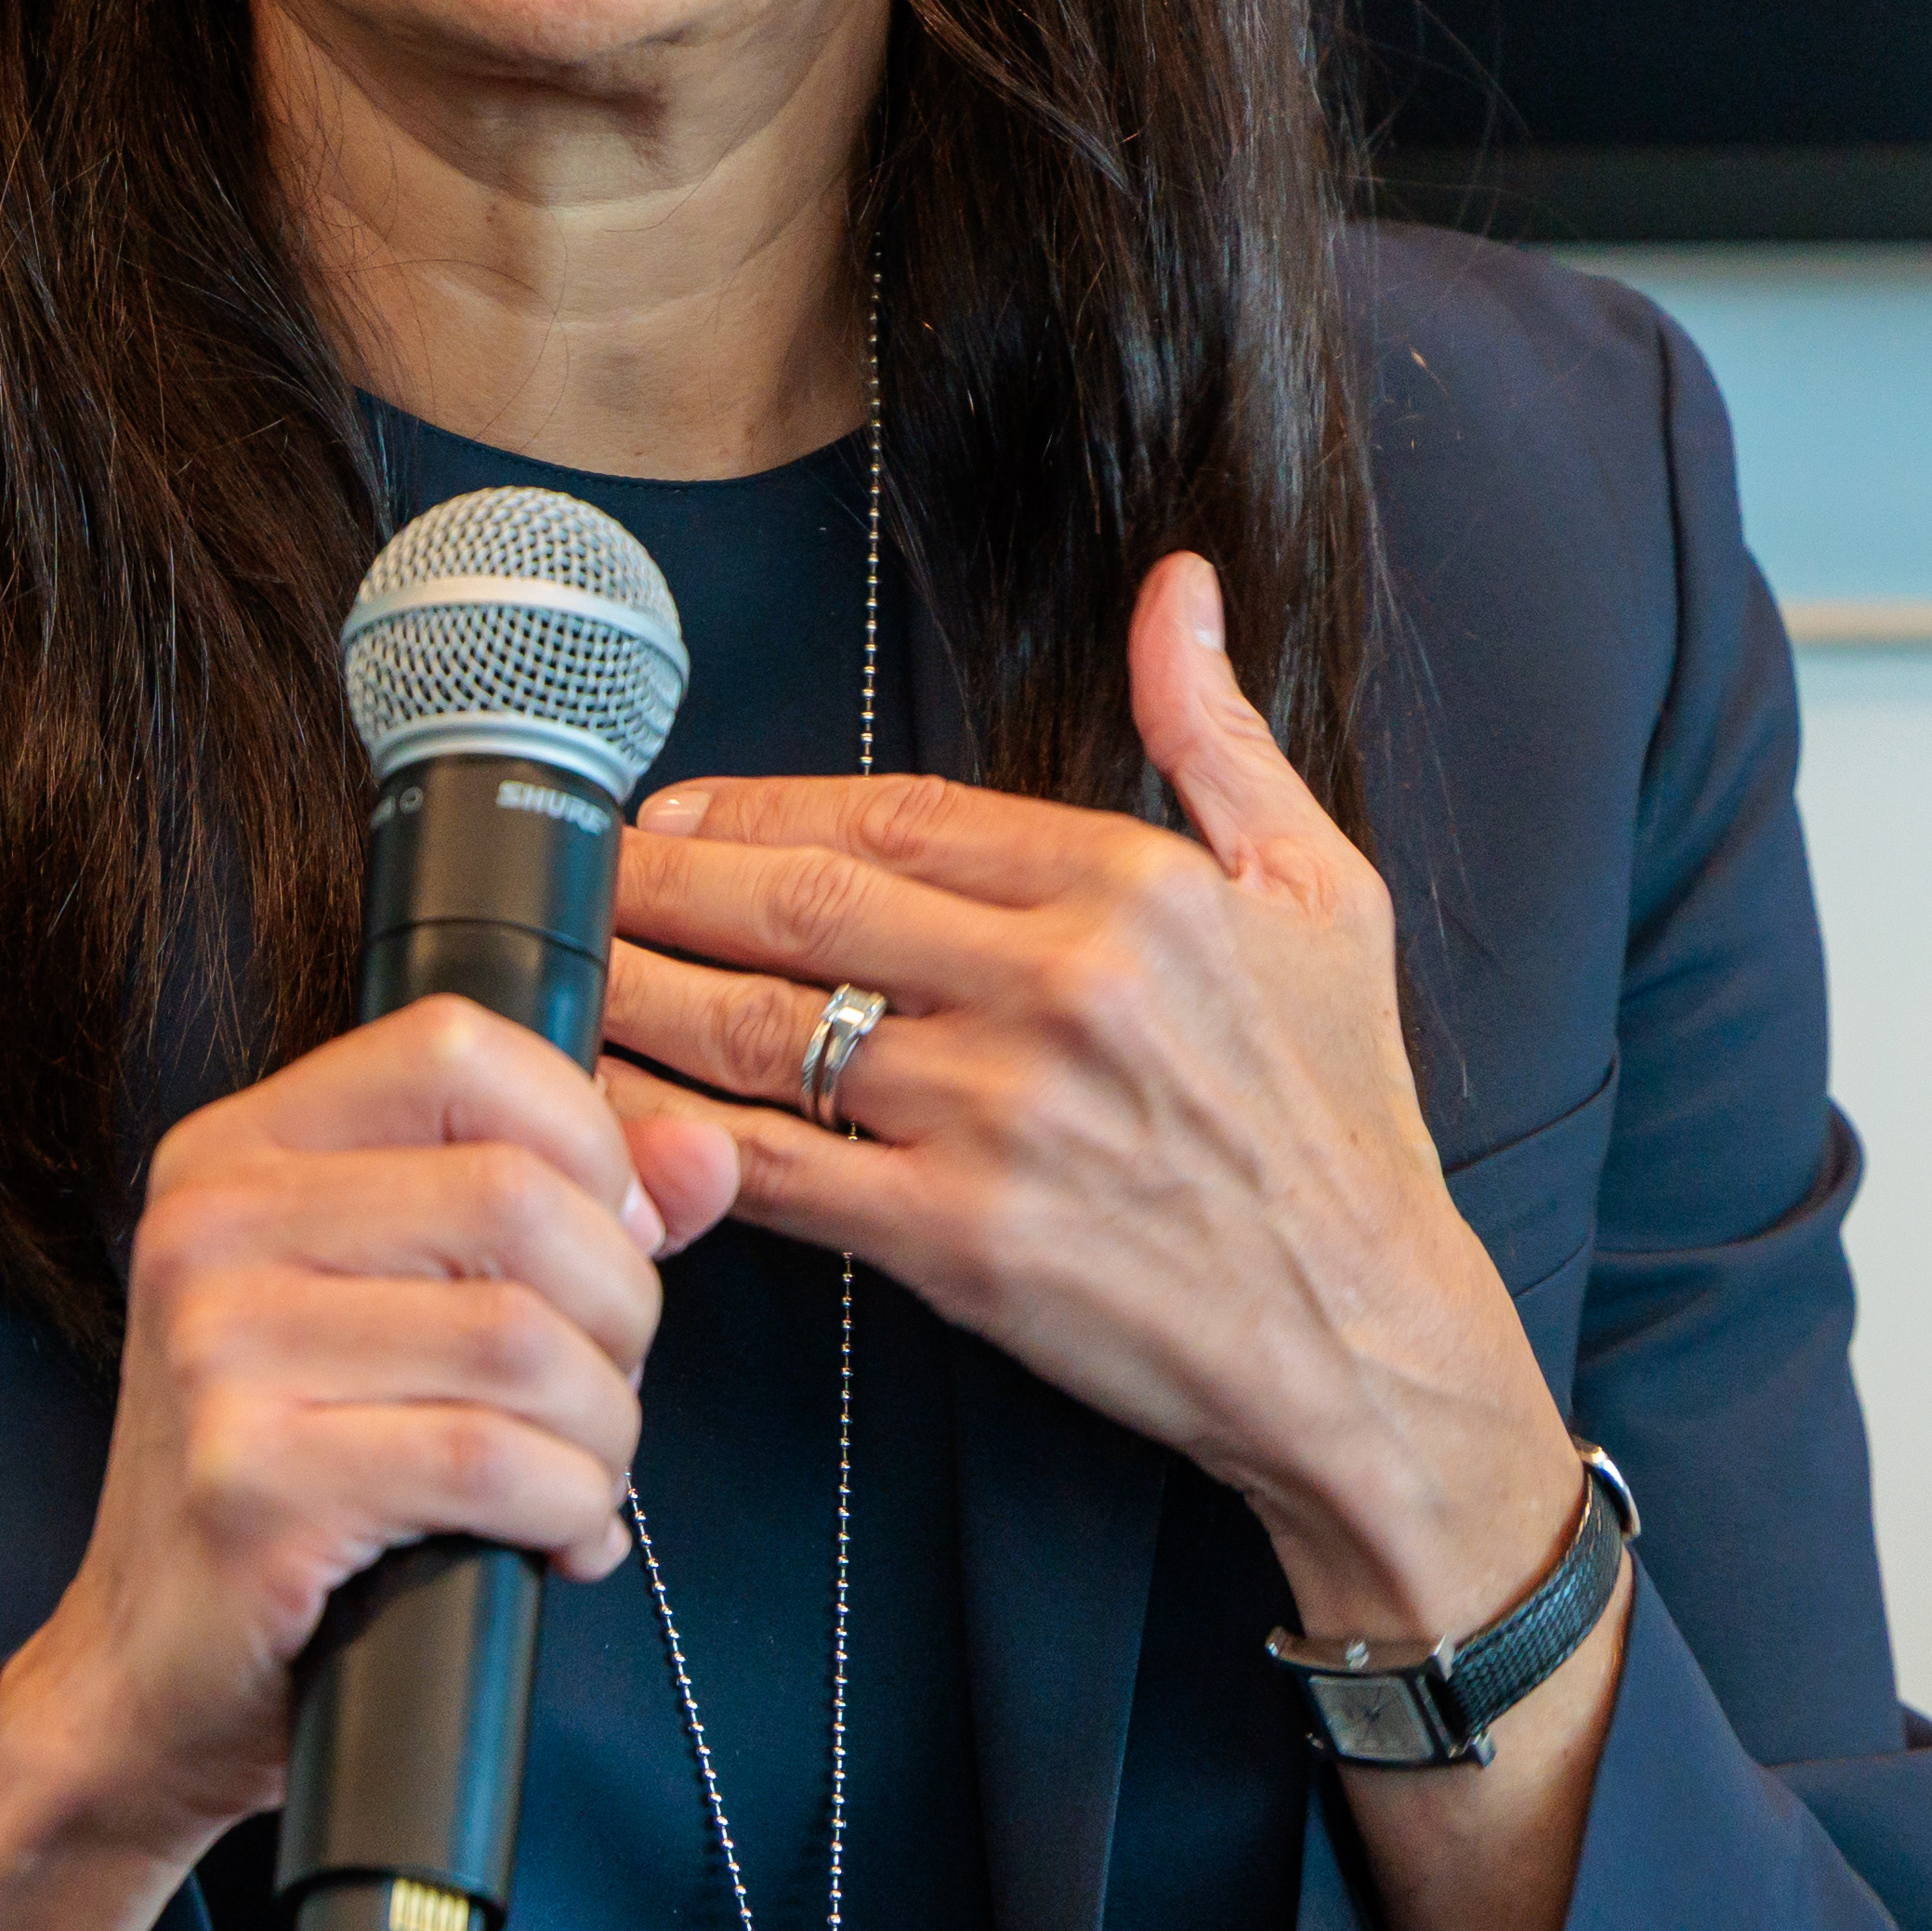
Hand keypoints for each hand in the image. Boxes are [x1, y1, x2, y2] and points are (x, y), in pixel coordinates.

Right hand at [0, 998, 748, 1930]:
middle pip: (516, 1196)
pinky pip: (494, 1462)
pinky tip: (555, 1542)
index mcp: (234, 1158)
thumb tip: (705, 1156)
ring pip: (524, 1338)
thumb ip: (554, 1214)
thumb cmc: (292, 1481)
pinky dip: (571, 1511)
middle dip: (619, 1312)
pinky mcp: (254, 1483)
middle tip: (601, 1395)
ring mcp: (217, 1356)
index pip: (452, 1046)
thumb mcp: (399, 1312)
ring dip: (604, 1430)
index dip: (583, 1136)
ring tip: (579, 1478)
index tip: (607, 1241)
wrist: (150, 1673)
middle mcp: (206, 1231)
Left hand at [593, 553, 1572, 1659]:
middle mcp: (1057, 988)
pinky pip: (769, 1165)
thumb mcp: (1322, 894)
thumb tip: (1178, 592)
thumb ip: (1218, 737)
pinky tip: (597, 1104)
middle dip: (664, 882)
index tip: (677, 810)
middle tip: (584, 874)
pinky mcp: (955, 1239)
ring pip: (763, 1026)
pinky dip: (668, 1130)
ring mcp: (998, 1115)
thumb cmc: (1340, 1120)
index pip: (892, 813)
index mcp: (1131, 889)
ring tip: (565, 967)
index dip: (759, 807)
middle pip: (800, 904)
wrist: (1366, 1338)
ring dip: (639, 989)